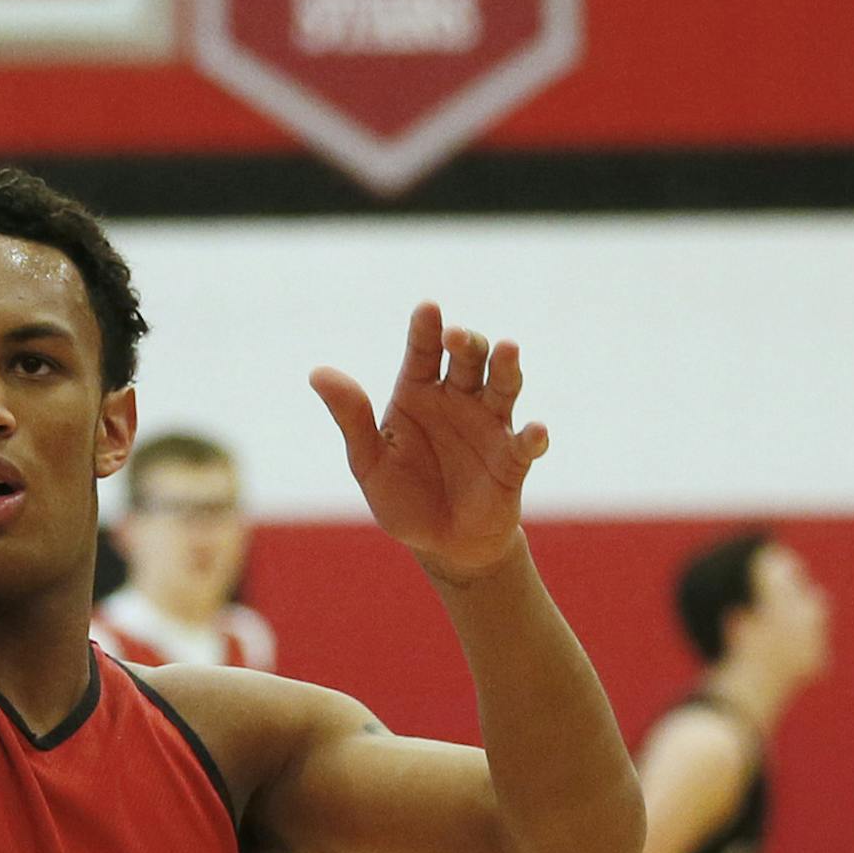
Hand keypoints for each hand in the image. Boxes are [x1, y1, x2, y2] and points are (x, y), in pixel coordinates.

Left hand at [311, 302, 549, 581]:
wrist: (441, 545)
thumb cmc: (403, 498)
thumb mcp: (369, 461)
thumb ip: (351, 418)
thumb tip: (317, 373)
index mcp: (418, 393)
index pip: (422, 352)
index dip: (425, 329)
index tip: (427, 308)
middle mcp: (458, 400)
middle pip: (467, 359)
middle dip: (465, 343)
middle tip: (457, 336)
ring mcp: (490, 426)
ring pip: (502, 386)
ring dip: (506, 368)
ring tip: (508, 349)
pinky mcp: (513, 460)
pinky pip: (525, 444)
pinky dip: (533, 436)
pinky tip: (536, 430)